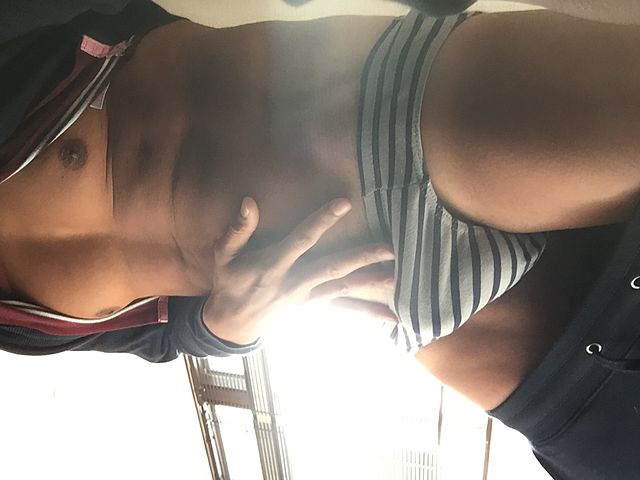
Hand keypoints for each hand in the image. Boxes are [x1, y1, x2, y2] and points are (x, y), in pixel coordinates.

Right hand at [203, 197, 394, 344]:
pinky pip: (343, 312)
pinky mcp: (312, 310)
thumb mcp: (224, 255)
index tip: (344, 203)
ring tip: (397, 278)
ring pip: (343, 289)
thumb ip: (238, 229)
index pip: (302, 239)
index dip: (322, 221)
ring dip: (370, 284)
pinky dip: (367, 314)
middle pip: (333, 268)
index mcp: (275, 264)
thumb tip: (249, 202)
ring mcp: (305, 299)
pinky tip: (390, 317)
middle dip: (362, 257)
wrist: (232, 325)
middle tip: (391, 248)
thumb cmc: (229, 283)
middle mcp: (294, 282)